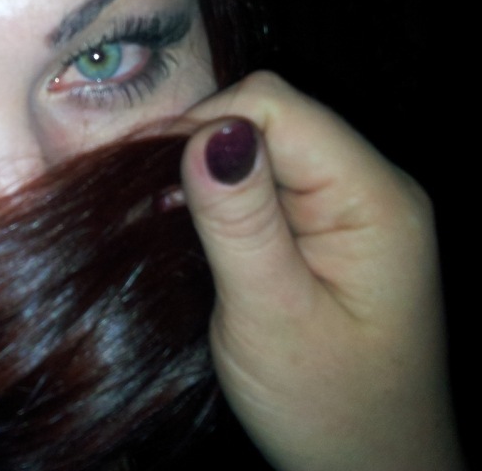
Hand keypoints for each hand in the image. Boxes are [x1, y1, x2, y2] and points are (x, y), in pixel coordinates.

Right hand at [179, 72, 462, 470]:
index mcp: (372, 198)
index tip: (146, 170)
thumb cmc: (329, 408)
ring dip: (208, 173)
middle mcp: (370, 187)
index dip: (206, 123)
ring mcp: (353, 209)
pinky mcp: (331, 230)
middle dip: (203, 147)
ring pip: (266, 149)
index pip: (278, 107)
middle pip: (273, 120)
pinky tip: (191, 226)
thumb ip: (239, 221)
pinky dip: (224, 197)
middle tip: (145, 198)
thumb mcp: (271, 316)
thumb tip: (205, 130)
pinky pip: (271, 184)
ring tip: (159, 214)